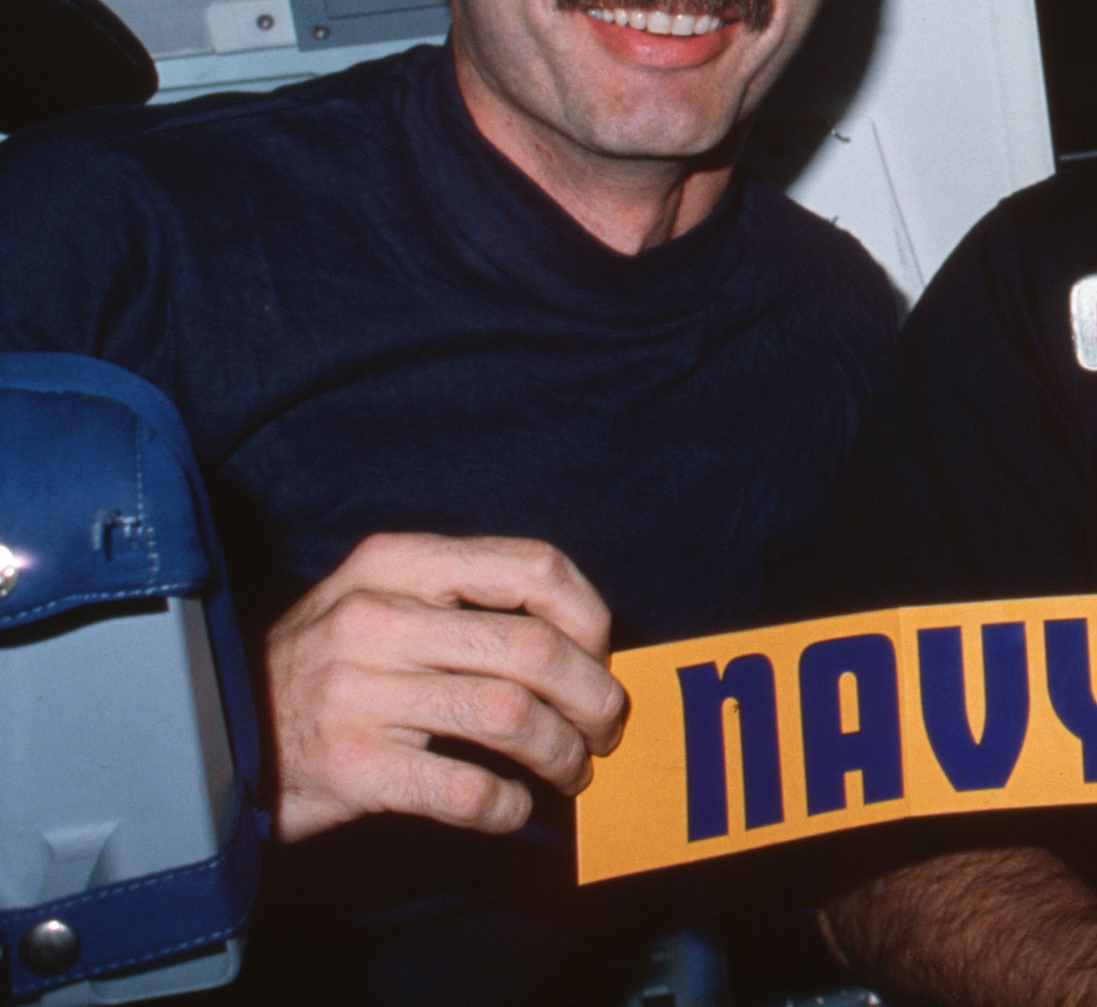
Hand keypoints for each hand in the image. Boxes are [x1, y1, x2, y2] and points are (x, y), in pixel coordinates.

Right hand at [263, 533, 630, 841]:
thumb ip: (467, 603)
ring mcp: (357, 693)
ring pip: (511, 715)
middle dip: (594, 696)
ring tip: (572, 771)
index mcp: (395, 563)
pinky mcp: (350, 767)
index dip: (589, 615)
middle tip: (606, 728)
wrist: (216, 735)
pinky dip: (508, 806)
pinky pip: (467, 789)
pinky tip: (512, 808)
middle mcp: (375, 619)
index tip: (603, 655)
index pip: (531, 564)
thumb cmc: (324, 667)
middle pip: (535, 648)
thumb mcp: (380, 602)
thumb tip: (585, 644)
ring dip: (562, 752)